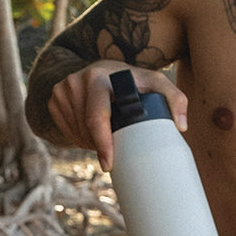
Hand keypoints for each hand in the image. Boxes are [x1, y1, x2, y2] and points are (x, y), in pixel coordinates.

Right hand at [46, 61, 187, 170]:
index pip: (97, 117)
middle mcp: (78, 80)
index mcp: (101, 77)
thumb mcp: (155, 84)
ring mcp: (63, 89)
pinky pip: (65, 130)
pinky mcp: (54, 98)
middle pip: (86, 129)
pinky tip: (91, 130)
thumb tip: (181, 126)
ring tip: (106, 137)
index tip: (108, 164)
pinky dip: (78, 137)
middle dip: (99, 146)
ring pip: (76, 132)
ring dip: (90, 143)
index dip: (102, 144)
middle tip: (114, 152)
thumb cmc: (133, 82)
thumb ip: (175, 98)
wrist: (101, 71)